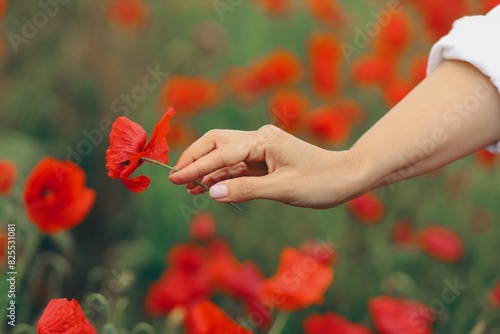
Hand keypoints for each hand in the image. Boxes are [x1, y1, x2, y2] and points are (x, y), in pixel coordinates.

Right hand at [169, 125, 364, 207]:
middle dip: (195, 158)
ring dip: (206, 169)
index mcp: (262, 140)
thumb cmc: (320, 182)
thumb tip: (211, 192)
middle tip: (177, 179)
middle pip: (216, 142)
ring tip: (188, 188)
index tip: (174, 179)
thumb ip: (245, 190)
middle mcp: (259, 139)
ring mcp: (261, 149)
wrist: (347, 177)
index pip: (221, 154)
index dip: (195, 167)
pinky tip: (207, 187)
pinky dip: (221, 176)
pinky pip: (236, 166)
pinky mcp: (265, 160)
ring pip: (224, 155)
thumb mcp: (282, 189)